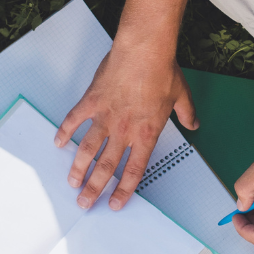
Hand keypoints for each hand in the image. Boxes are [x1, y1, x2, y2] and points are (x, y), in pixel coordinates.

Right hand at [54, 44, 196, 210]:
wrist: (144, 50)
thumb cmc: (163, 71)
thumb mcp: (182, 96)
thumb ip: (187, 114)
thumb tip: (194, 124)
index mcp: (146, 134)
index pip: (134, 171)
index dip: (124, 190)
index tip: (114, 203)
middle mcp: (124, 131)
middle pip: (106, 168)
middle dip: (94, 189)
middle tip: (84, 203)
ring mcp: (105, 117)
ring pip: (87, 150)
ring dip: (78, 168)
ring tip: (72, 182)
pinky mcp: (91, 102)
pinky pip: (73, 120)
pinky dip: (64, 132)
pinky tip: (58, 143)